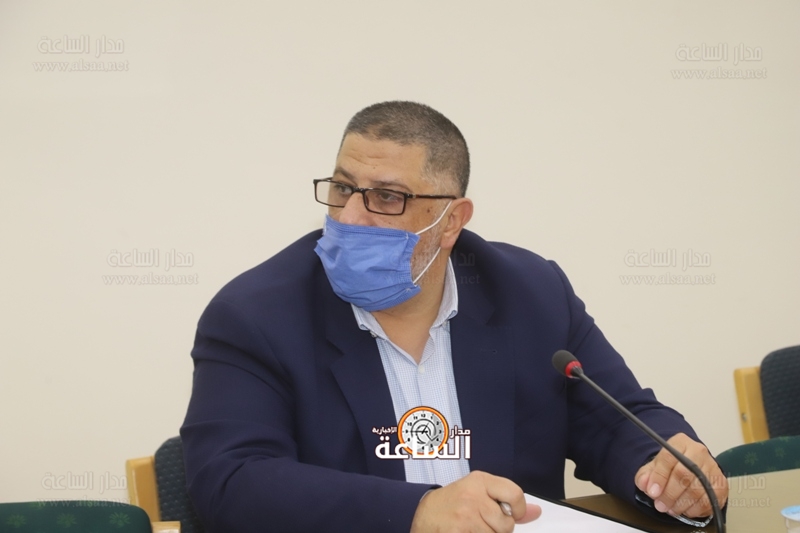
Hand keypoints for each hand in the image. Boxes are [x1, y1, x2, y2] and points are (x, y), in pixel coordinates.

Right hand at [410, 471, 541, 532]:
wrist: (423, 514)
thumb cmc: (453, 503)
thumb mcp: (479, 493)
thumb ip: (508, 502)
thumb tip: (536, 512)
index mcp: (480, 481)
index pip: (515, 495)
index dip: (518, 510)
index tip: (511, 514)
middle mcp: (473, 496)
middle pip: (506, 525)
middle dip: (498, 529)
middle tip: (482, 523)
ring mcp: (465, 516)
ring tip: (472, 528)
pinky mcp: (458, 532)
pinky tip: (466, 532)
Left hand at [635, 433, 728, 518]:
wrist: (692, 464)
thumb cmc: (672, 465)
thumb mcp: (655, 465)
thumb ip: (645, 474)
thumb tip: (644, 484)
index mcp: (680, 443)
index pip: (669, 458)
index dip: (659, 477)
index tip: (652, 491)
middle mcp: (698, 452)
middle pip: (684, 475)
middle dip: (669, 494)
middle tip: (660, 505)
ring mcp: (712, 468)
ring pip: (697, 490)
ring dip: (681, 504)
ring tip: (670, 508)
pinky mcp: (721, 484)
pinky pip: (709, 501)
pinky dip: (695, 509)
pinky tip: (685, 509)